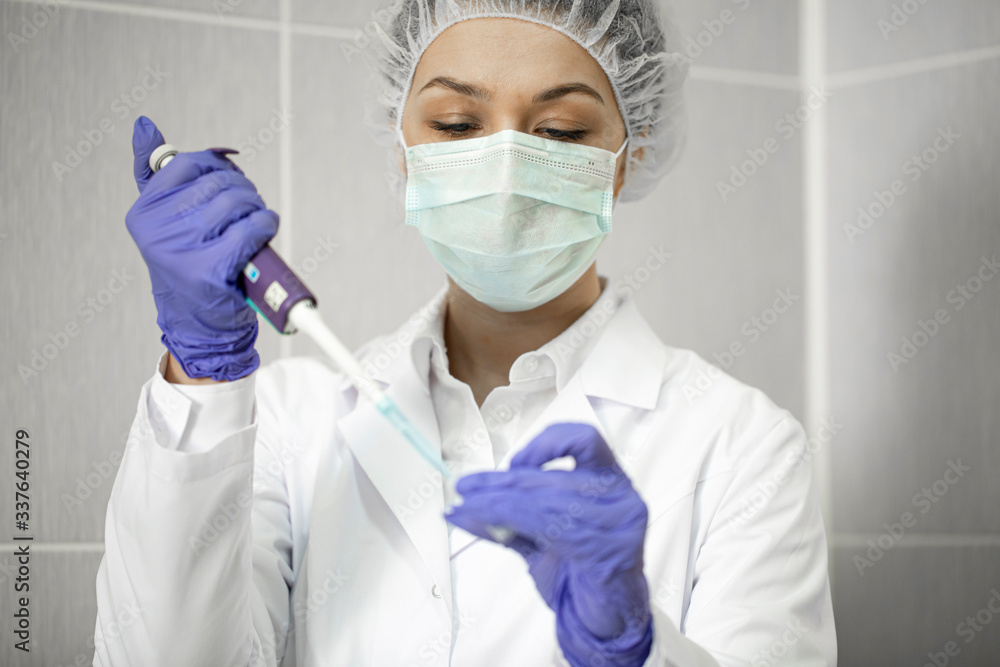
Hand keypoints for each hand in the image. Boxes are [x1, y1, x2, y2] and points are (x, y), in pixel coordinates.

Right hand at [126, 116, 277, 380]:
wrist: (198, 324)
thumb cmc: (189, 266)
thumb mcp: (165, 220)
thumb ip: (155, 173)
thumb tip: (143, 124)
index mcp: (143, 211)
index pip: (191, 163)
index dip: (221, 168)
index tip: (231, 184)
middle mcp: (156, 229)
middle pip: (218, 183)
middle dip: (244, 192)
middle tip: (249, 209)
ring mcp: (181, 250)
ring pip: (236, 202)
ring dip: (257, 209)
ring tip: (256, 222)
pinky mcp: (208, 270)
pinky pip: (250, 229)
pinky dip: (266, 225)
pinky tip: (265, 231)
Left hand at [445, 423, 652, 666]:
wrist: (602, 618)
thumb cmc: (576, 573)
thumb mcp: (536, 536)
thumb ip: (506, 517)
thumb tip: (461, 505)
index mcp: (609, 480)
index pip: (585, 439)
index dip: (547, 443)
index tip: (513, 463)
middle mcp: (621, 496)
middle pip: (554, 477)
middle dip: (501, 482)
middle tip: (466, 488)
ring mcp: (620, 524)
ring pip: (548, 502)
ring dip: (499, 503)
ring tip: (468, 506)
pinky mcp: (609, 552)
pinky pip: (553, 528)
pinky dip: (513, 521)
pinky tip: (490, 523)